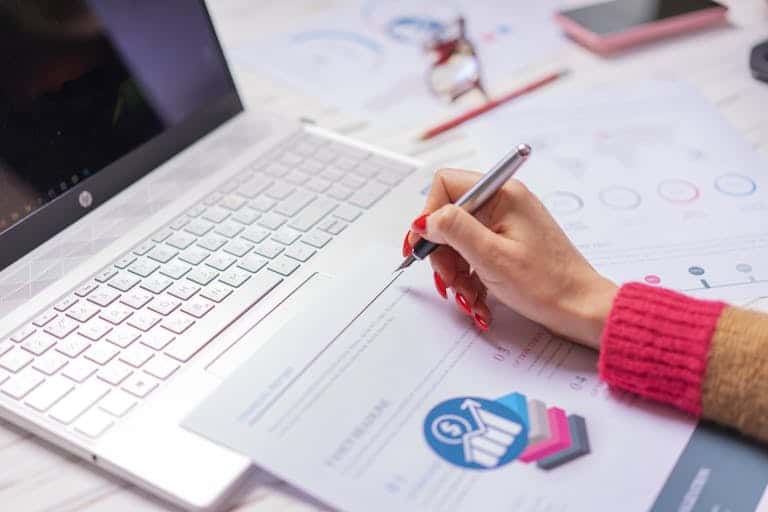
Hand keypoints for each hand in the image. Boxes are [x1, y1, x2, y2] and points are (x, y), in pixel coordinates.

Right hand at [403, 169, 616, 348]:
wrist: (581, 309)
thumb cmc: (547, 283)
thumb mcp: (492, 256)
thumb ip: (454, 230)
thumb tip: (424, 219)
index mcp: (502, 195)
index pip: (446, 186)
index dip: (428, 216)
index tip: (422, 247)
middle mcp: (503, 203)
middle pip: (449, 218)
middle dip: (444, 255)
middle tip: (450, 282)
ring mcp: (505, 225)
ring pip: (458, 241)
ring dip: (456, 273)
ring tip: (469, 298)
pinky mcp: (507, 245)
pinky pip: (474, 255)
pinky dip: (470, 279)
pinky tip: (479, 301)